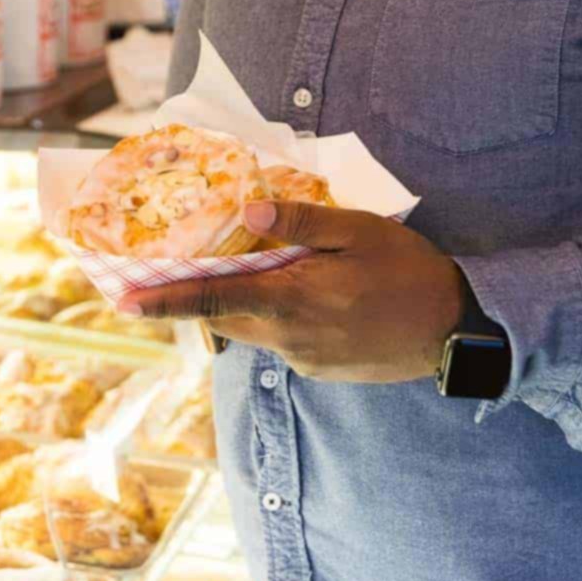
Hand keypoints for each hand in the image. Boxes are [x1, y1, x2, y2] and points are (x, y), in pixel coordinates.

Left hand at [116, 200, 465, 382]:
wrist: (456, 331)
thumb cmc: (409, 270)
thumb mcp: (360, 230)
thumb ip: (301, 221)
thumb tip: (245, 210)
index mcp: (293, 300)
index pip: (214, 300)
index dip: (165, 300)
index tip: (125, 300)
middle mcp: (290, 338)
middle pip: (225, 318)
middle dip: (198, 298)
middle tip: (174, 273)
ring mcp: (305, 359)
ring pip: (254, 329)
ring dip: (244, 303)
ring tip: (255, 270)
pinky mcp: (321, 369)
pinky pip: (282, 339)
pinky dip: (277, 315)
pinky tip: (307, 291)